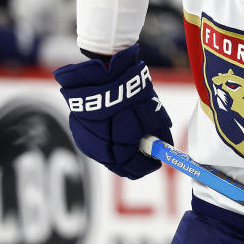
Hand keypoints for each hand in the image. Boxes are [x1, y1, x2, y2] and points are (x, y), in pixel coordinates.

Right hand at [53, 43, 173, 178]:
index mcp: (121, 149)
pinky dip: (105, 144)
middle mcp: (101, 150)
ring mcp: (87, 141)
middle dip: (133, 162)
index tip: (156, 161)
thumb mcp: (153, 114)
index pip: (136, 168)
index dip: (148, 165)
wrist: (101, 74)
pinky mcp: (78, 131)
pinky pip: (93, 145)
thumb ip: (160, 135)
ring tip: (130, 142)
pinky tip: (113, 134)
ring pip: (104, 157)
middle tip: (144, 155)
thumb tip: (165, 146)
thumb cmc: (131, 94)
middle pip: (118, 166)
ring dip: (118, 154)